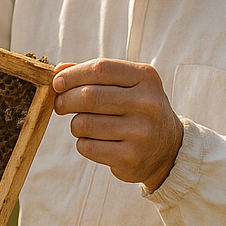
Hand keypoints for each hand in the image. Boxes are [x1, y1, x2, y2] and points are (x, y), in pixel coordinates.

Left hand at [52, 58, 183, 191]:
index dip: (72, 75)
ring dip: (75, 124)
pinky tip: (95, 142)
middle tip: (60, 105)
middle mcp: (147, 103)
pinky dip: (83, 143)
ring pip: (84, 123)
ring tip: (83, 125)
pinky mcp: (130, 157)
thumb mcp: (127, 85)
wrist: (168, 148)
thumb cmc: (137, 110)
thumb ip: (95, 75)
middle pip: (89, 96)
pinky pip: (87, 147)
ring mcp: (141, 132)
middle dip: (65, 100)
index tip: (57, 83)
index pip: (100, 69)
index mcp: (146, 78)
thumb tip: (58, 70)